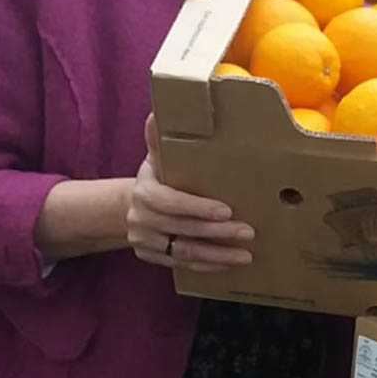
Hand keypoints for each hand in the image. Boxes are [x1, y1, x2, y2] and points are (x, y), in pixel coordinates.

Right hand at [127, 115, 254, 271]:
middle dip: (218, 232)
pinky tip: (228, 263)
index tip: (226, 210)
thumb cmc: (155, 177)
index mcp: (144, 192)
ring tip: (245, 254)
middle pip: (183, 229)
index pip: (172, 202)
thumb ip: (159, 139)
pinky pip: (182, 265)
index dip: (198, 208)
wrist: (128, 206)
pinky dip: (207, 265)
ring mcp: (145, 241)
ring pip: (184, 252)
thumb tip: (157, 112)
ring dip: (217, 254)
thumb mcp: (156, 158)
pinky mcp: (152, 258)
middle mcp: (140, 219)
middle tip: (248, 231)